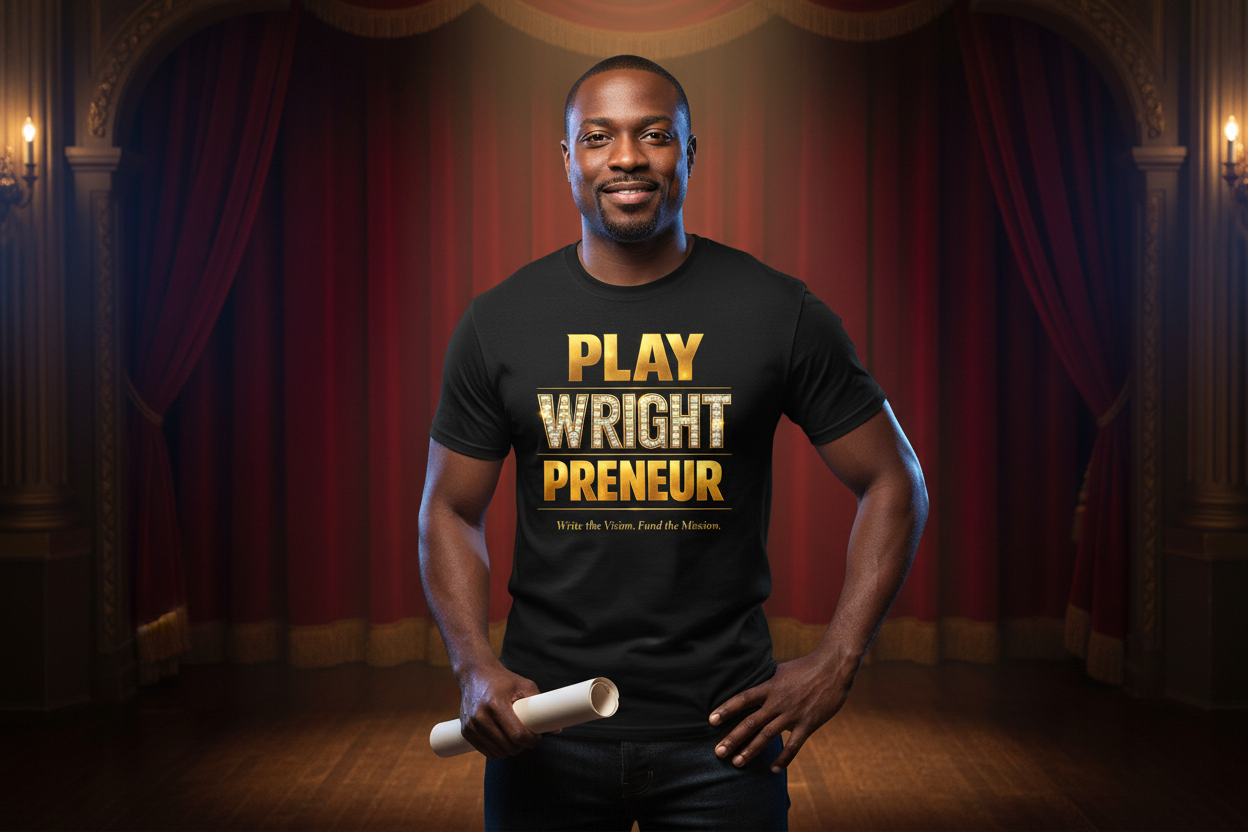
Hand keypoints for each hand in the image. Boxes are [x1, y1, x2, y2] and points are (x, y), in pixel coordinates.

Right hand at [456, 661, 556, 757]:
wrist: (475, 675)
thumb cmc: (503, 680)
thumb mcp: (524, 686)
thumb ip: (540, 705)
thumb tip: (556, 729)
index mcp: (495, 704)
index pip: (517, 734)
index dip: (531, 740)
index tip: (537, 736)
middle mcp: (480, 716)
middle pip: (509, 746)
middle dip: (523, 746)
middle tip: (530, 738)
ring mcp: (471, 726)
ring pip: (498, 752)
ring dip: (512, 751)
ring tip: (518, 740)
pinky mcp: (466, 732)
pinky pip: (487, 752)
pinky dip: (499, 752)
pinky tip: (506, 742)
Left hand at [709, 652, 856, 771]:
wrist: (834, 668)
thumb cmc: (806, 667)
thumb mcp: (781, 671)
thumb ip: (766, 682)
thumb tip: (750, 687)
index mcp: (770, 686)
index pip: (743, 699)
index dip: (726, 709)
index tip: (711, 720)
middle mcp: (778, 701)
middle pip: (751, 722)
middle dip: (733, 738)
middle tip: (718, 752)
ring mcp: (793, 714)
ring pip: (767, 736)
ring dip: (751, 751)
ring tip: (737, 763)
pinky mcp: (808, 724)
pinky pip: (793, 746)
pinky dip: (783, 759)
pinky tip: (773, 770)